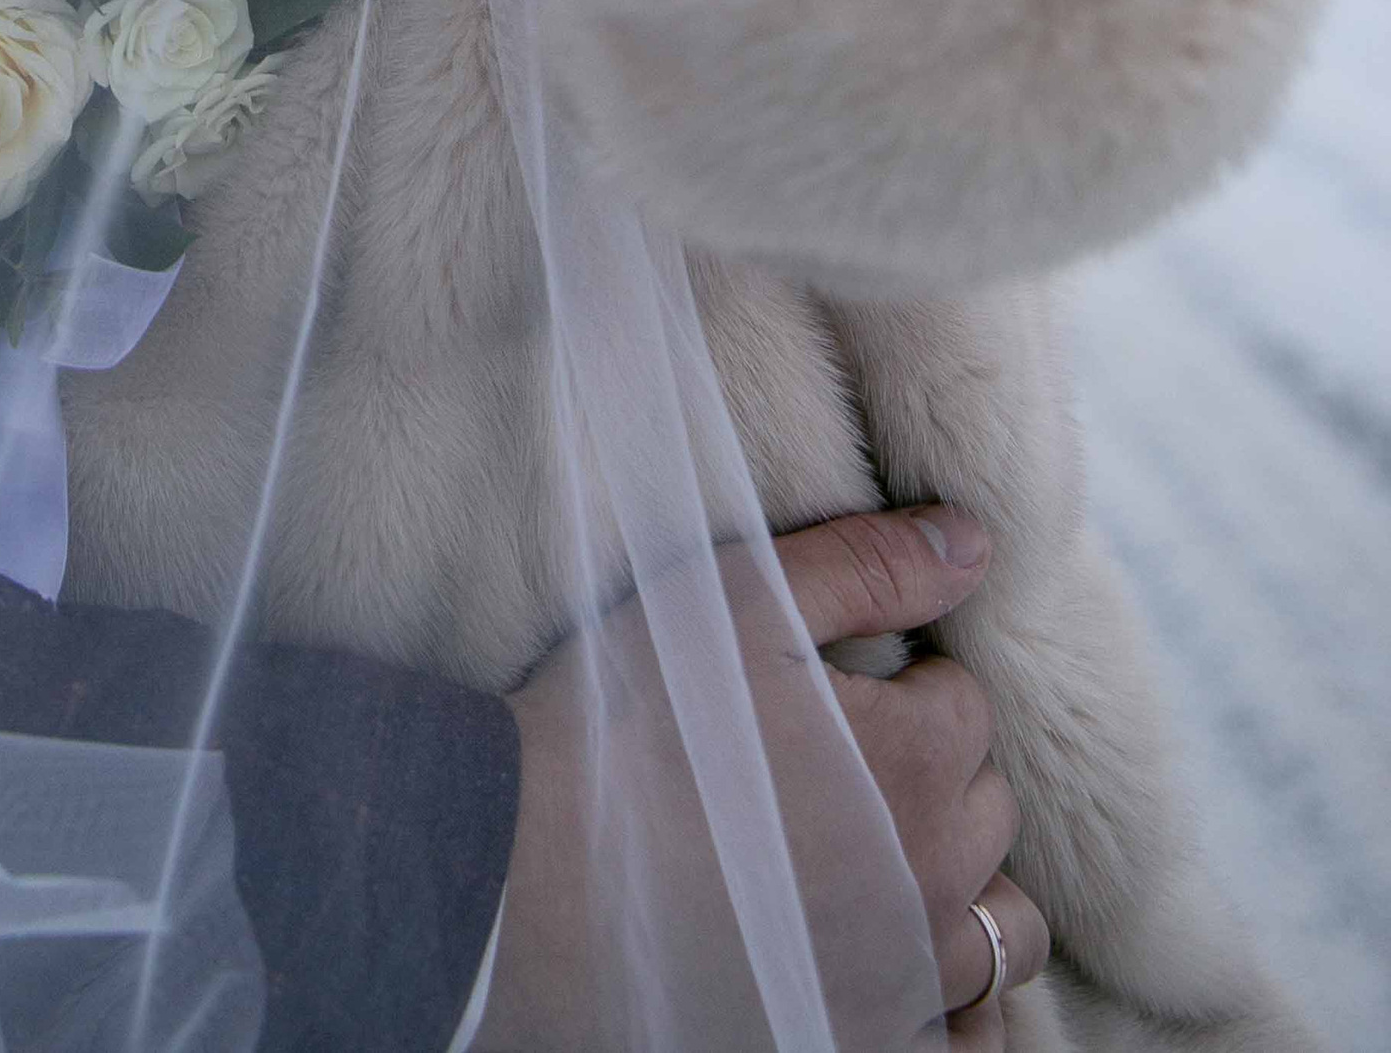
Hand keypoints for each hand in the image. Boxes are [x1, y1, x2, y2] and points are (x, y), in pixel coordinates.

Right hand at [476, 503, 1046, 1050]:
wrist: (534, 873)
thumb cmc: (629, 726)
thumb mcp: (738, 605)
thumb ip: (865, 568)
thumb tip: (975, 540)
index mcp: (914, 762)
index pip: (964, 703)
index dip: (902, 684)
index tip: (834, 691)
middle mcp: (933, 878)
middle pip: (989, 809)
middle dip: (938, 775)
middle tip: (848, 765)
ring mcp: (906, 978)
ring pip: (1007, 932)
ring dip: (964, 886)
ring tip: (887, 862)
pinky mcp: (866, 1041)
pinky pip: (971, 1044)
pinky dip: (962, 1009)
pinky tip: (904, 966)